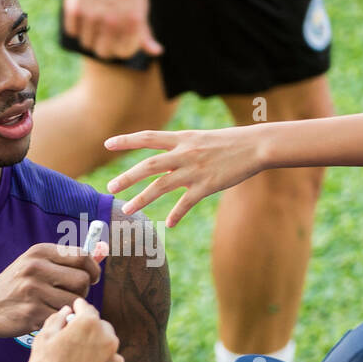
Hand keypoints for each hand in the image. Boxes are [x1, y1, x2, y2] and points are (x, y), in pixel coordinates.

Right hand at [0, 243, 108, 337]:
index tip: (92, 279)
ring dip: (71, 309)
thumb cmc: (16, 287)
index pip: (82, 256)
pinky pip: (62, 317)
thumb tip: (101, 253)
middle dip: (82, 292)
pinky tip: (48, 318)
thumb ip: (63, 260)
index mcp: (39, 252)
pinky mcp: (32, 312)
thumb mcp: (34, 264)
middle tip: (72, 298)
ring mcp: (33, 290)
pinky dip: (60, 321)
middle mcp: (36, 268)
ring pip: (74, 302)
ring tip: (57, 308)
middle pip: (82, 280)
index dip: (93, 270)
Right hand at [26, 298, 123, 361]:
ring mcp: (114, 356)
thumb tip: (66, 312)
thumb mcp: (42, 341)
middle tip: (67, 341)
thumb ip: (56, 320)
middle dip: (85, 329)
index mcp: (88, 324)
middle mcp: (107, 337)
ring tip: (73, 360)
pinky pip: (107, 360)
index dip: (76, 308)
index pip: (85, 306)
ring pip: (104, 343)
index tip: (71, 312)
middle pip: (98, 324)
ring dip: (93, 345)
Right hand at [63, 0, 162, 60]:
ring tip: (94, 17)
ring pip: (86, 43)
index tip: (118, 37)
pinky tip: (84, 10)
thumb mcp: (141, 6)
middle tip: (104, 31)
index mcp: (132, 24)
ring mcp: (91, 16)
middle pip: (102, 53)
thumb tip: (156, 52)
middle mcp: (112, 22)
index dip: (120, 47)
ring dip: (90, 35)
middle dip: (104, 45)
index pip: (123, 53)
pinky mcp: (74, 9)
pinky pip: (73, 31)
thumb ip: (145, 32)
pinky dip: (77, 25)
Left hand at [104, 127, 263, 224]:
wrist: (256, 145)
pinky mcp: (207, 185)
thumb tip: (166, 163)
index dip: (126, 140)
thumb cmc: (231, 142)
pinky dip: (177, 214)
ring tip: (127, 209)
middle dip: (127, 177)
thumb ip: (183, 150)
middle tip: (109, 187)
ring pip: (161, 185)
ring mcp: (195, 170)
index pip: (148, 137)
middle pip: (148, 165)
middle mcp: (184, 153)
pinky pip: (186, 203)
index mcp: (182, 138)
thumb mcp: (202, 139)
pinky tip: (169, 224)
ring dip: (142, 199)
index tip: (107, 144)